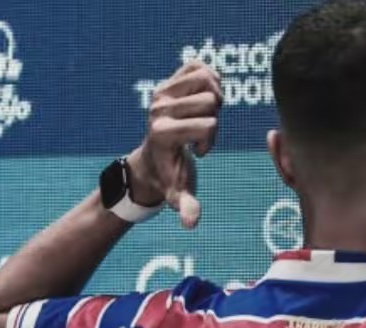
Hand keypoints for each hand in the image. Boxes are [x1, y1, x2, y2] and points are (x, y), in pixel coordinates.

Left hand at [127, 61, 222, 227]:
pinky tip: (204, 100)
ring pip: (208, 81)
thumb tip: (191, 224)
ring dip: (213, 101)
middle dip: (213, 121)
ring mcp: (161, 91)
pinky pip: (200, 66)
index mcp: (162, 132)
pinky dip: (210, 80)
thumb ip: (186, 206)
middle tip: (197, 136)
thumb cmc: (170, 178)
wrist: (152, 160)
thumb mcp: (178, 193)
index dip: (210, 140)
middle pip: (210, 102)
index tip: (195, 152)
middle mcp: (158, 108)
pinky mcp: (168, 80)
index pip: (207, 124)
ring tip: (201, 118)